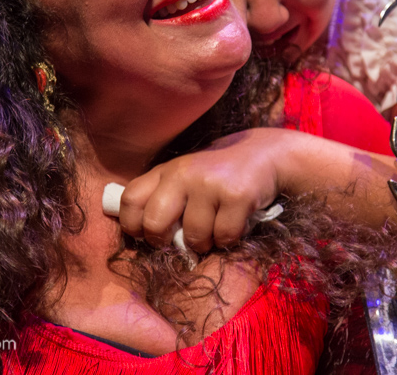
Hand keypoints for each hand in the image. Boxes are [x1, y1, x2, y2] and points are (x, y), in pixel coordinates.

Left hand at [116, 129, 283, 252]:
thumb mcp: (184, 177)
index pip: (130, 201)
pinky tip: (235, 221)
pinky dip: (229, 239)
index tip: (149, 234)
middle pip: (154, 224)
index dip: (134, 226)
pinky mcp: (236, 196)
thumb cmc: (218, 175)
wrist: (266, 154)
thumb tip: (136, 234)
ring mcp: (209, 184)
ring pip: (192, 237)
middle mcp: (182, 173)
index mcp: (165, 170)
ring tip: (214, 226)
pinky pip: (223, 237)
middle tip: (179, 239)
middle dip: (165, 242)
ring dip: (204, 242)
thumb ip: (160, 197)